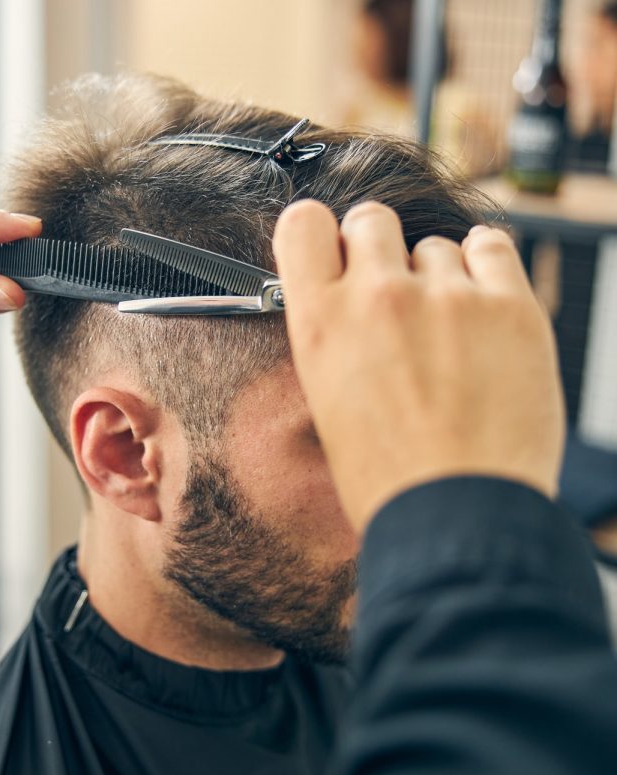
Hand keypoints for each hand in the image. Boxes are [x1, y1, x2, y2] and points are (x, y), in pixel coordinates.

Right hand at [273, 200, 563, 532]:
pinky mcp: (510, 307)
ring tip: (448, 333)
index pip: (303, 224)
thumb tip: (351, 296)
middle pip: (372, 219)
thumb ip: (335, 333)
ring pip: (435, 244)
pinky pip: (491, 246)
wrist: (457, 516)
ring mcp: (447, 297)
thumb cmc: (388, 475)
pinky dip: (485, 267)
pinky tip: (481, 307)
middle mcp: (378, 297)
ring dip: (437, 275)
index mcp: (320, 323)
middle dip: (379, 248)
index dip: (320, 234)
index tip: (335, 250)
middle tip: (394, 293)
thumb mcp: (328, 400)